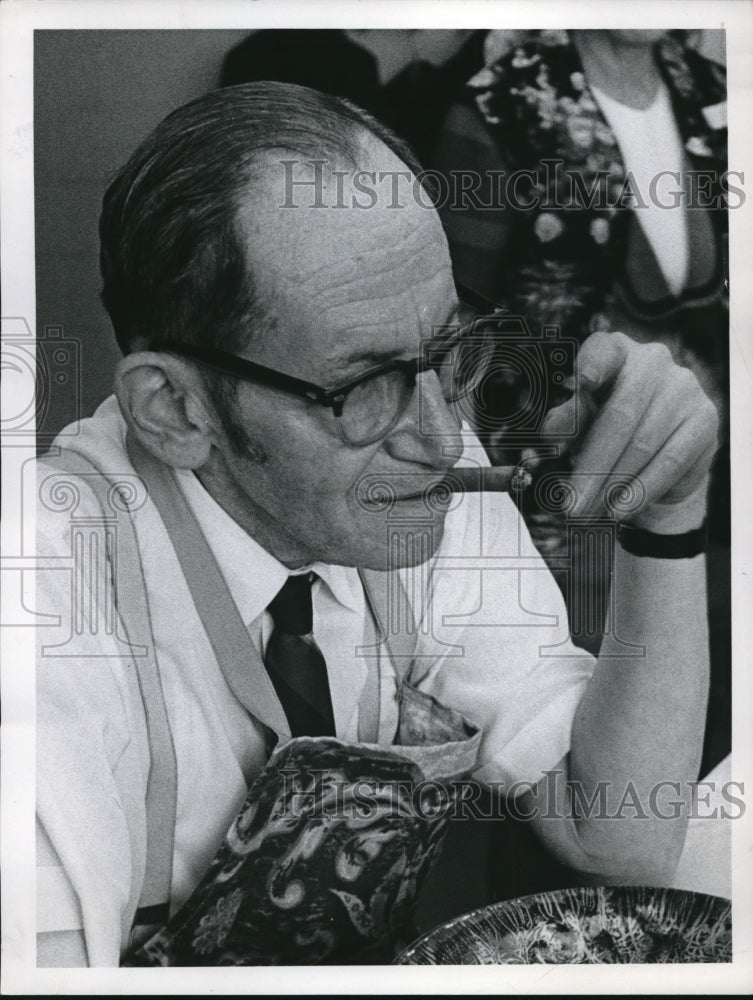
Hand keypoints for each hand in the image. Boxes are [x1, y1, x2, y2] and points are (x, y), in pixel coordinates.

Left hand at [524, 332, 719, 532]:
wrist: (656, 456)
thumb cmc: (604, 432)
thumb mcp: (577, 425)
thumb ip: (564, 423)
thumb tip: (553, 433)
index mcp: (614, 351)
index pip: (602, 351)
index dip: (592, 365)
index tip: (582, 381)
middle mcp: (653, 361)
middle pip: (620, 415)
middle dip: (592, 466)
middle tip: (571, 504)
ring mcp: (684, 388)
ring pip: (644, 444)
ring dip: (613, 485)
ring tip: (588, 512)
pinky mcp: (705, 419)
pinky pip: (670, 462)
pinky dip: (642, 491)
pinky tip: (621, 509)